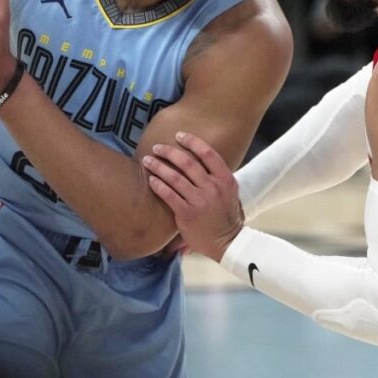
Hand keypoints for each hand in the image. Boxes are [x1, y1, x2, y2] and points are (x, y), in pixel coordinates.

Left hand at [143, 132, 244, 262]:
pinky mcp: (187, 214)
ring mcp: (200, 200)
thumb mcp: (229, 191)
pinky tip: (151, 180)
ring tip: (148, 161)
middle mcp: (213, 187)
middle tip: (157, 148)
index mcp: (225, 179)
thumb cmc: (226, 215)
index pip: (207, 153)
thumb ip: (216, 176)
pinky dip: (158, 185)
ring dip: (158, 166)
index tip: (179, 136)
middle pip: (187, 162)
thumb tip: (199, 156)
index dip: (192, 141)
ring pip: (174, 177)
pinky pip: (169, 194)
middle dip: (169, 152)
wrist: (228, 242)